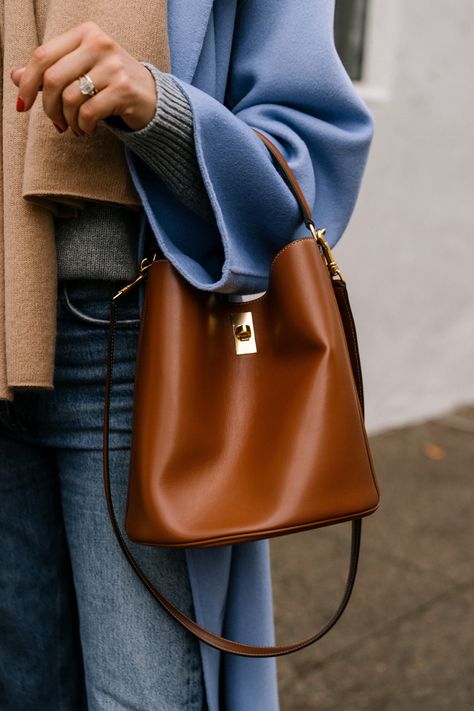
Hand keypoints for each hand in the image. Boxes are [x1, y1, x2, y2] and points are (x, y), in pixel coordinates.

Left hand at [10, 21, 156, 135]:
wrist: (152, 98)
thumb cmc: (111, 84)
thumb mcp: (80, 71)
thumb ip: (50, 72)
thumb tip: (15, 76)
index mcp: (85, 33)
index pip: (43, 56)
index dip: (27, 83)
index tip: (23, 105)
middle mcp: (99, 44)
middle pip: (53, 78)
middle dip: (48, 107)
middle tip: (55, 122)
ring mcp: (113, 66)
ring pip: (69, 98)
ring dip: (67, 120)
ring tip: (74, 127)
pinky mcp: (123, 89)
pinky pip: (88, 112)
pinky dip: (83, 126)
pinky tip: (87, 129)